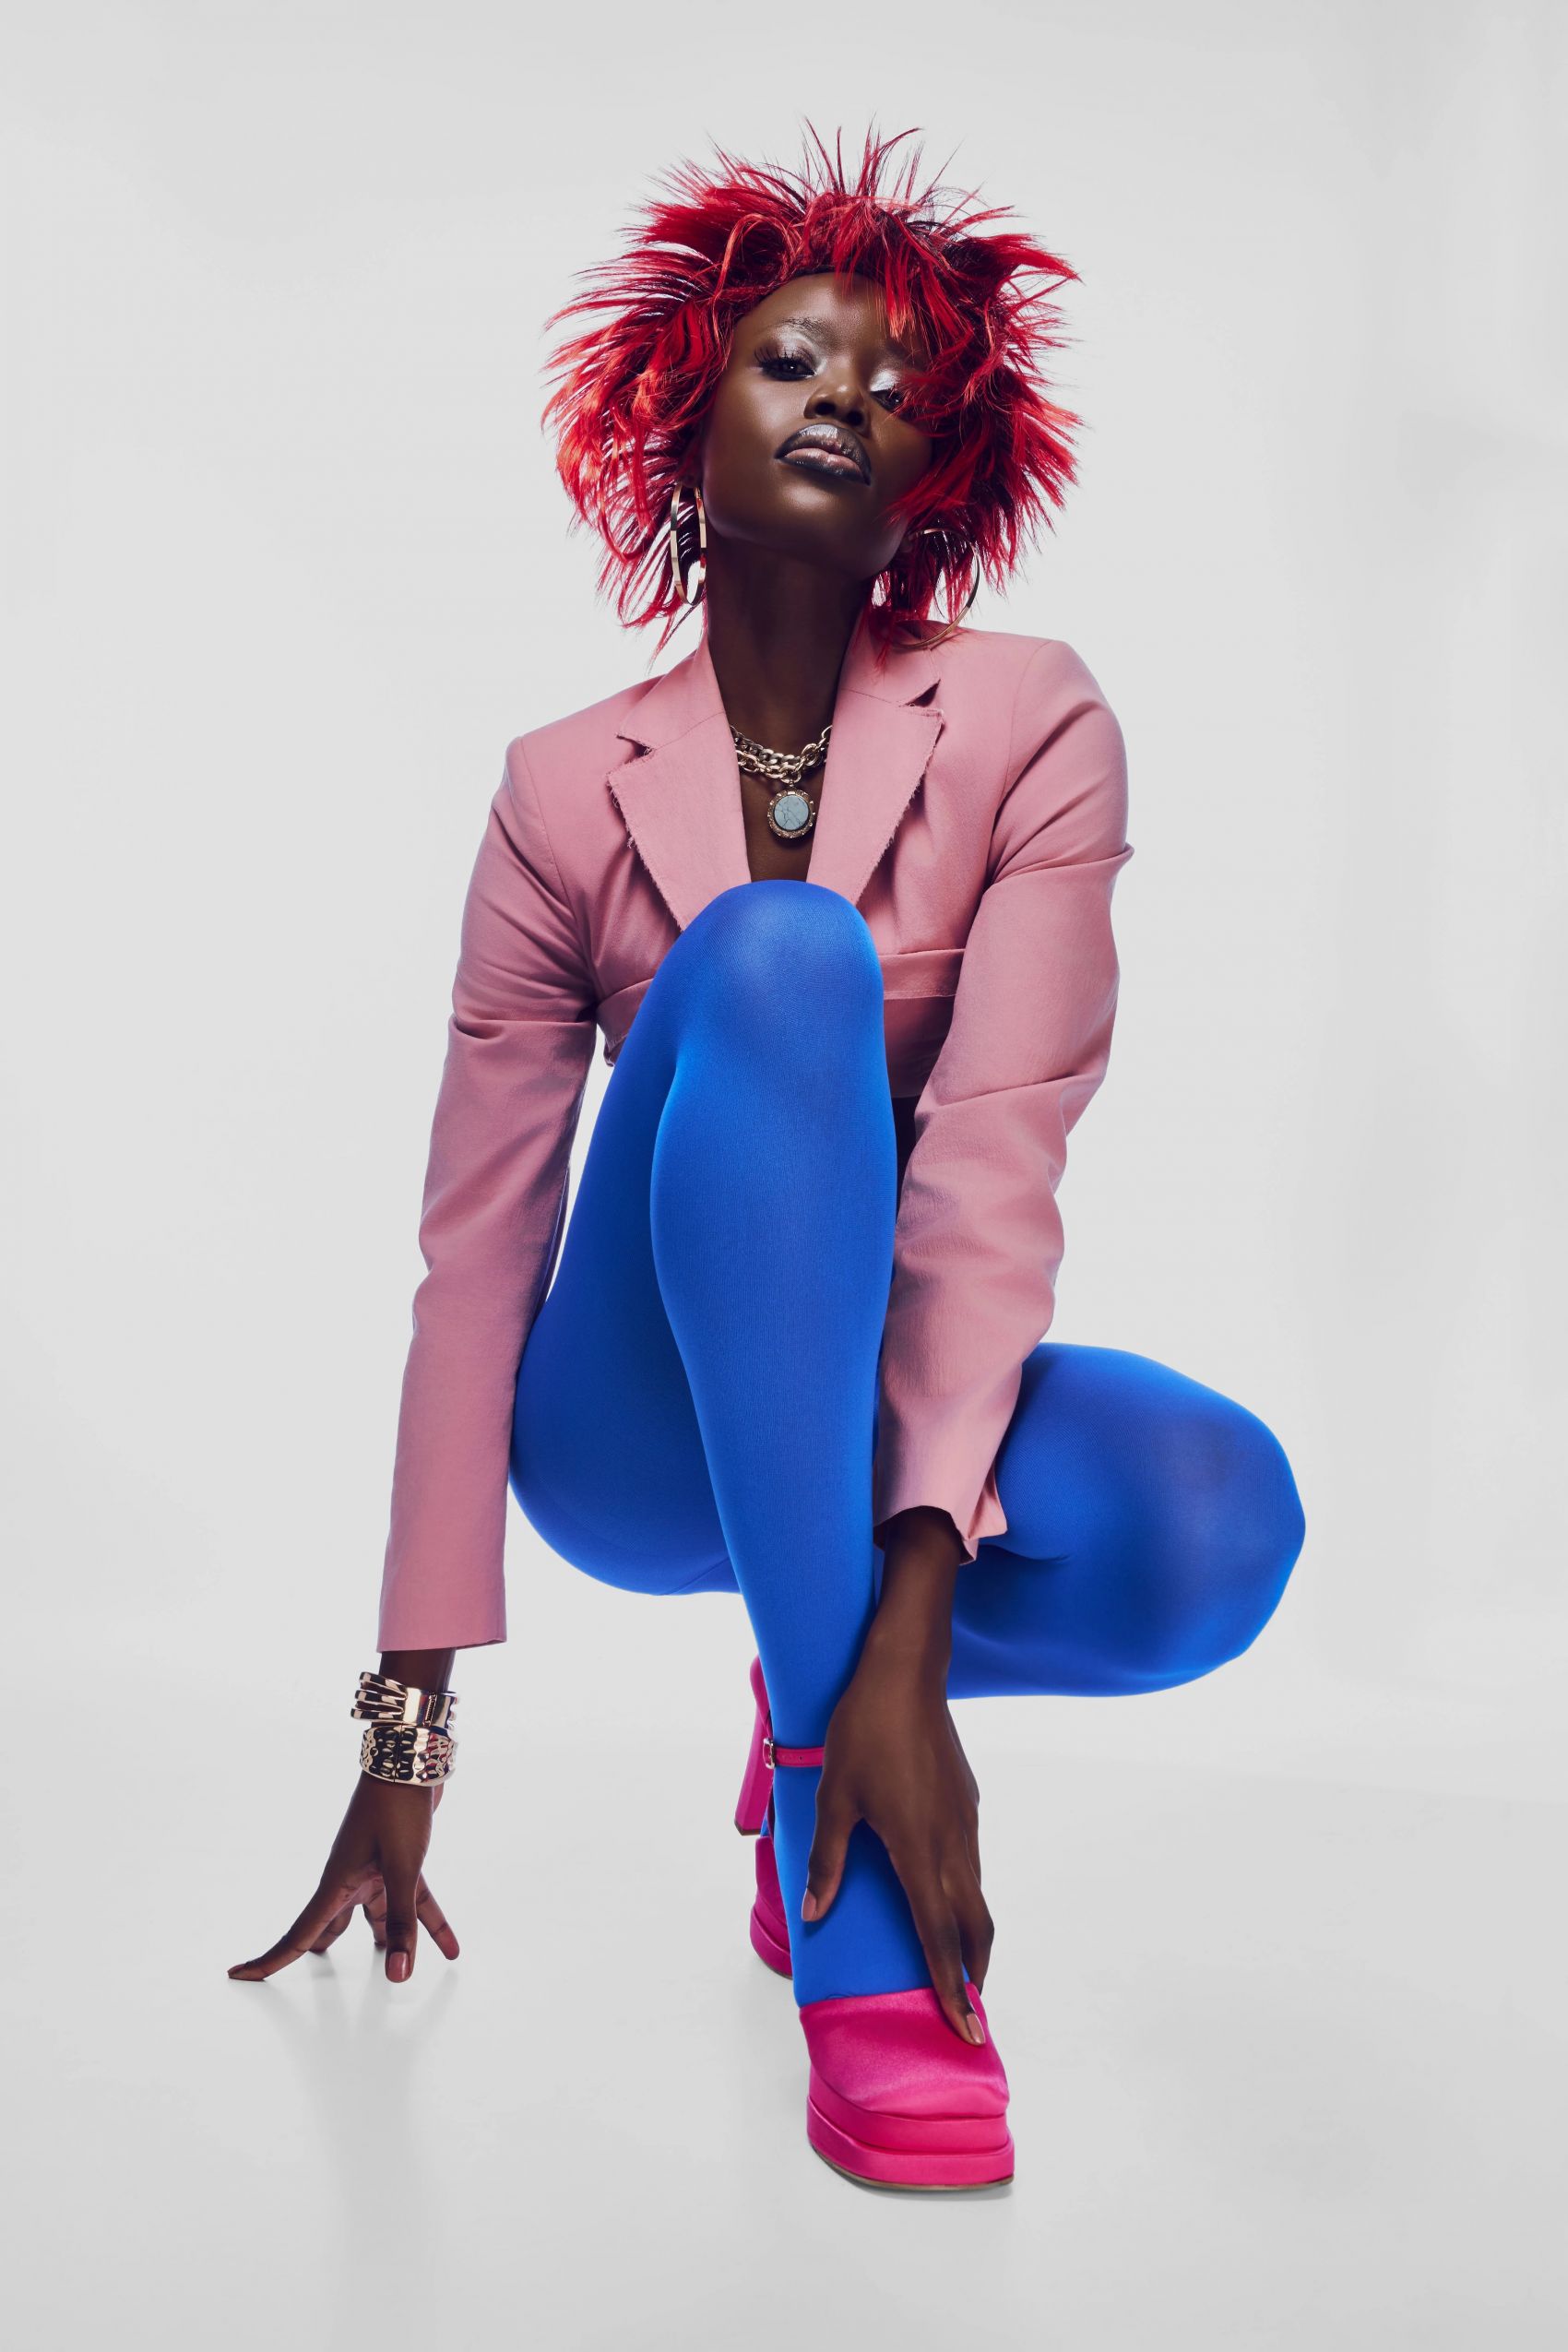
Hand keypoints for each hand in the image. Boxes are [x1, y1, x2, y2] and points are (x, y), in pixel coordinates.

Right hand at [227, 1772, 457, 1983]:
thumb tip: (398, 1975)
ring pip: (380, 1916)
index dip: (270, 1960)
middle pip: (331, 1928)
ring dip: (392, 1940)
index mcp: (337, 1883)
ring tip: (399, 1968)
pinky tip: (450, 1947)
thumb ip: (402, 1924)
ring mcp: (374, 1868)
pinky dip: (431, 1923)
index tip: (238, 1975)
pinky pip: (414, 1900)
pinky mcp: (398, 1859)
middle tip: (311, 1981)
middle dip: (323, 1952)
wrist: (413, 1759)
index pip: (299, 1935)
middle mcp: (350, 1879)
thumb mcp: (402, 1869)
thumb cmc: (397, 1807)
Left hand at [802, 1648, 992, 2044]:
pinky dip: (966, 1897)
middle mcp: (951, 1846)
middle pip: (975, 1928)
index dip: (952, 1989)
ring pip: (976, 1895)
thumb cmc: (864, 1733)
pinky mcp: (967, 1804)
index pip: (940, 1939)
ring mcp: (965, 1823)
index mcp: (919, 1853)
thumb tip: (815, 1913)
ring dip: (971, 1937)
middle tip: (967, 2011)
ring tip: (957, 1964)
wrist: (905, 1674)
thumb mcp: (834, 1798)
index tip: (967, 2029)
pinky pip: (971, 1863)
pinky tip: (944, 1894)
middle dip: (973, 1975)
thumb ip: (828, 1860)